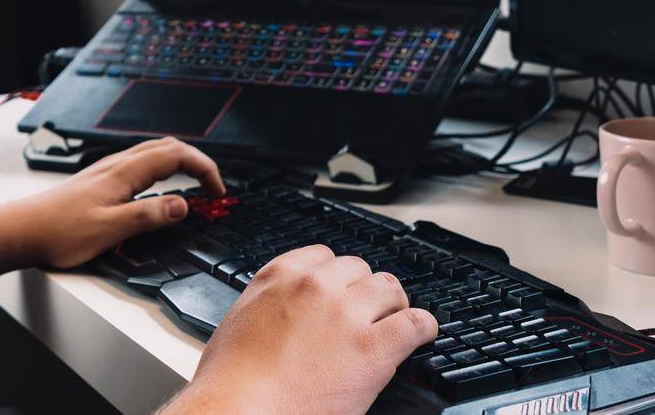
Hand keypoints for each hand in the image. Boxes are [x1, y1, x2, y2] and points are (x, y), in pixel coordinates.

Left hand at [8, 137, 225, 268]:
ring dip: (180, 162)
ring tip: (194, 184)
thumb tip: (183, 206)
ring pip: (153, 152)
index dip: (204, 168)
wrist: (23, 229)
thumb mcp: (110, 230)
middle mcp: (117, 165)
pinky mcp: (100, 179)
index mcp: (124, 172)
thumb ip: (148, 216)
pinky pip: (140, 162)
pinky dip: (162, 168)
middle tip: (213, 187)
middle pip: (168, 147)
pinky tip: (159, 187)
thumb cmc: (59, 232)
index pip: (176, 155)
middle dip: (197, 161)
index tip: (218, 190)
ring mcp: (108, 169)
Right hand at [166, 246, 437, 414]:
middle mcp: (316, 286)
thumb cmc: (230, 378)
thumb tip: (282, 311)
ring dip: (394, 303)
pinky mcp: (373, 348)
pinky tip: (422, 333)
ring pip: (389, 288)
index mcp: (280, 275)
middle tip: (367, 310)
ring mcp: (347, 314)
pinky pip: (414, 323)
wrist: (240, 410)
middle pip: (359, 268)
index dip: (336, 276)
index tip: (342, 288)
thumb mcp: (240, 319)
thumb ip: (269, 302)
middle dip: (364, 289)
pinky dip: (423, 327)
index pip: (323, 256)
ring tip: (396, 318)